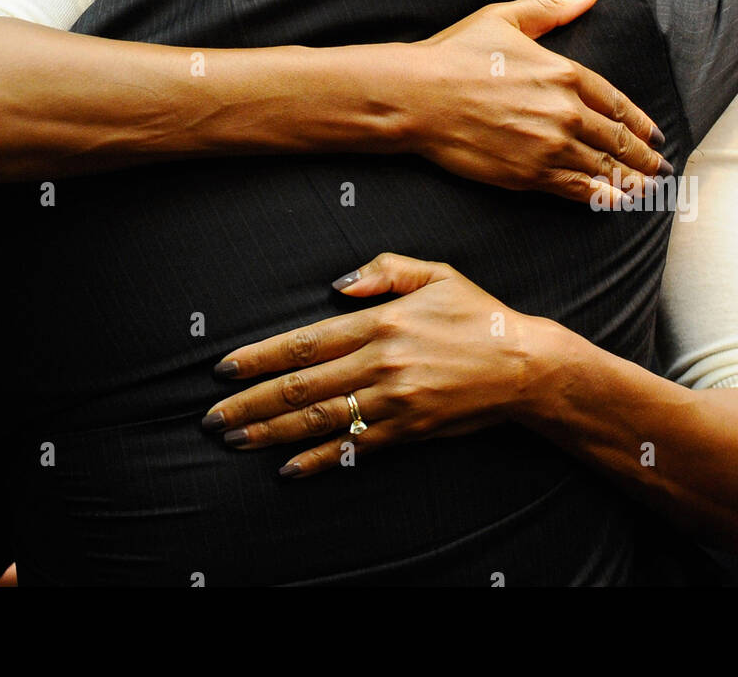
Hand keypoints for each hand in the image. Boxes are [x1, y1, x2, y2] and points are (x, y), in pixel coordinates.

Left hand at [201, 252, 547, 477]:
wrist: (524, 366)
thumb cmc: (478, 314)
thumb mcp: (436, 273)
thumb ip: (385, 270)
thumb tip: (338, 283)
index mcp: (381, 321)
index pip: (306, 342)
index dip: (261, 357)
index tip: (226, 368)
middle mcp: (381, 363)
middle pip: (303, 386)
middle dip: (252, 401)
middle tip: (214, 415)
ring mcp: (394, 402)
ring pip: (321, 420)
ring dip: (272, 432)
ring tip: (236, 439)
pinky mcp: (408, 431)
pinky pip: (355, 448)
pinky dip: (320, 460)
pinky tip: (288, 468)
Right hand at [406, 0, 669, 202]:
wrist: (419, 97)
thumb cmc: (455, 54)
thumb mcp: (505, 18)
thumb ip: (552, 7)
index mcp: (564, 72)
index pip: (616, 103)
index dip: (639, 121)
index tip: (652, 133)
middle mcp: (566, 112)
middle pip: (617, 139)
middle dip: (643, 155)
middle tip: (659, 165)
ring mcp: (550, 147)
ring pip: (603, 167)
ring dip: (631, 179)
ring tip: (647, 187)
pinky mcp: (530, 175)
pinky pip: (579, 189)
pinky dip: (603, 196)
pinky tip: (617, 200)